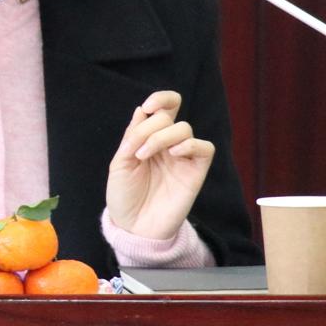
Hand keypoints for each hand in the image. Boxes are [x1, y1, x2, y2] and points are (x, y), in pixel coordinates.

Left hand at [106, 90, 214, 240]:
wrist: (133, 226)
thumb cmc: (124, 195)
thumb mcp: (120, 162)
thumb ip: (133, 136)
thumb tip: (142, 110)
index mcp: (150, 137)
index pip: (166, 107)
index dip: (161, 99)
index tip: (147, 107)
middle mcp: (168, 144)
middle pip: (170, 117)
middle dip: (150, 128)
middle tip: (136, 151)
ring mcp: (183, 158)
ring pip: (184, 129)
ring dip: (162, 137)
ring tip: (144, 155)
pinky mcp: (196, 172)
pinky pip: (205, 148)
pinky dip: (191, 145)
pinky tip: (174, 154)